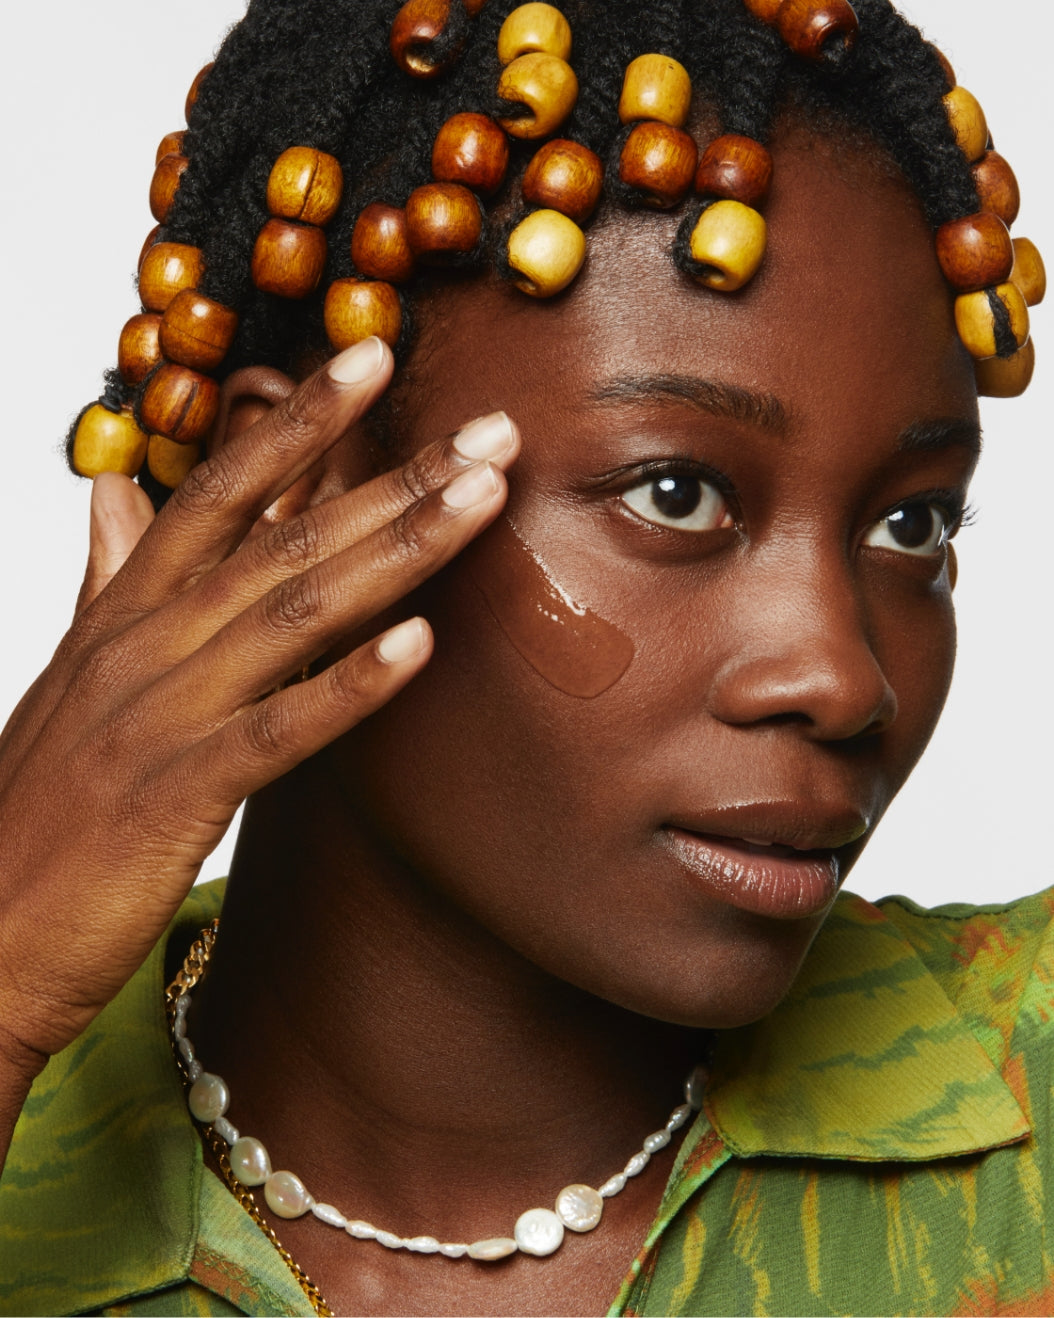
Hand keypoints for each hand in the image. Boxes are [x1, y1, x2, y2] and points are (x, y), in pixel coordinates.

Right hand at [0, 338, 518, 1112]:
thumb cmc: (36, 805)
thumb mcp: (73, 671)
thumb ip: (108, 577)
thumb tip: (115, 493)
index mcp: (126, 609)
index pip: (219, 486)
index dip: (297, 418)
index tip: (370, 355)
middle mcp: (149, 642)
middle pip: (285, 534)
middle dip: (393, 474)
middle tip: (492, 430)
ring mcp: (166, 711)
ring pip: (297, 608)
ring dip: (398, 550)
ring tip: (482, 499)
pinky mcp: (182, 789)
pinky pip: (282, 726)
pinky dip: (352, 684)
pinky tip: (422, 645)